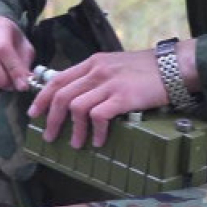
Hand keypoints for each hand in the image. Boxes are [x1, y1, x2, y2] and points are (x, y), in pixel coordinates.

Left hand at [27, 49, 167, 148]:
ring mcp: (110, 83)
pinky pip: (99, 116)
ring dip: (74, 130)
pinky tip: (98, 140)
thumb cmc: (146, 69)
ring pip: (77, 107)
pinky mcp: (123, 97)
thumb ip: (96, 76)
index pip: (58, 79)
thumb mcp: (115, 65)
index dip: (42, 97)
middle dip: (52, 118)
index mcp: (93, 62)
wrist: (172, 66)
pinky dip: (95, 131)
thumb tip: (78, 96)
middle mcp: (97, 71)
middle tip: (50, 135)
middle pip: (62, 95)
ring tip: (77, 144)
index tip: (34, 113)